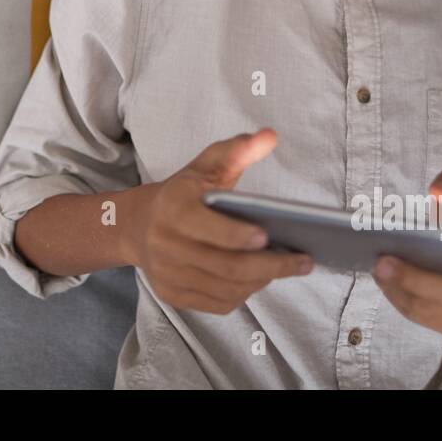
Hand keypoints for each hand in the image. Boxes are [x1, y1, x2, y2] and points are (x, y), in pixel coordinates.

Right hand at [126, 128, 314, 313]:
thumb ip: (237, 151)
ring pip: (226, 289)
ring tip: (284, 267)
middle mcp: (166, 245)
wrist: (138, 226)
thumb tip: (269, 137)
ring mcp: (168, 274)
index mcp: (173, 208)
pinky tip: (259, 279)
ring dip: (262, 281)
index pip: (211, 229)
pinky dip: (244, 294)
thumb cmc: (182, 194)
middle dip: (271, 266)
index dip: (241, 237)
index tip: (270, 236)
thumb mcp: (205, 166)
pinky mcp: (172, 295)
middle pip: (227, 266)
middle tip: (303, 262)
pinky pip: (217, 304)